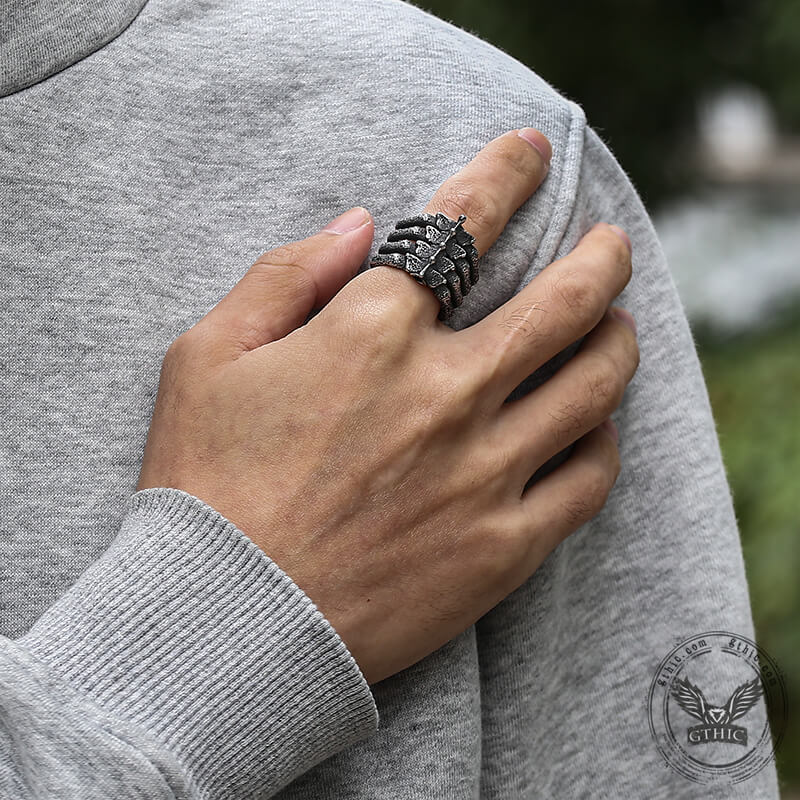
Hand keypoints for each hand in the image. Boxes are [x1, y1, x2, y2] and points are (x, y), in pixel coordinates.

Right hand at [136, 128, 637, 685]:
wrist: (225, 624)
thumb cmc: (205, 486)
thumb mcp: (206, 357)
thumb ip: (286, 276)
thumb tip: (359, 223)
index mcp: (373, 333)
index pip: (462, 224)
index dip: (504, 173)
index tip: (528, 151)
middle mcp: (445, 392)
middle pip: (567, 299)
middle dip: (601, 257)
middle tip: (610, 245)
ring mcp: (484, 472)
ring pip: (597, 384)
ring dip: (618, 341)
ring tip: (616, 328)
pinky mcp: (503, 547)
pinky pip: (589, 478)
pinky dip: (603, 441)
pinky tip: (593, 429)